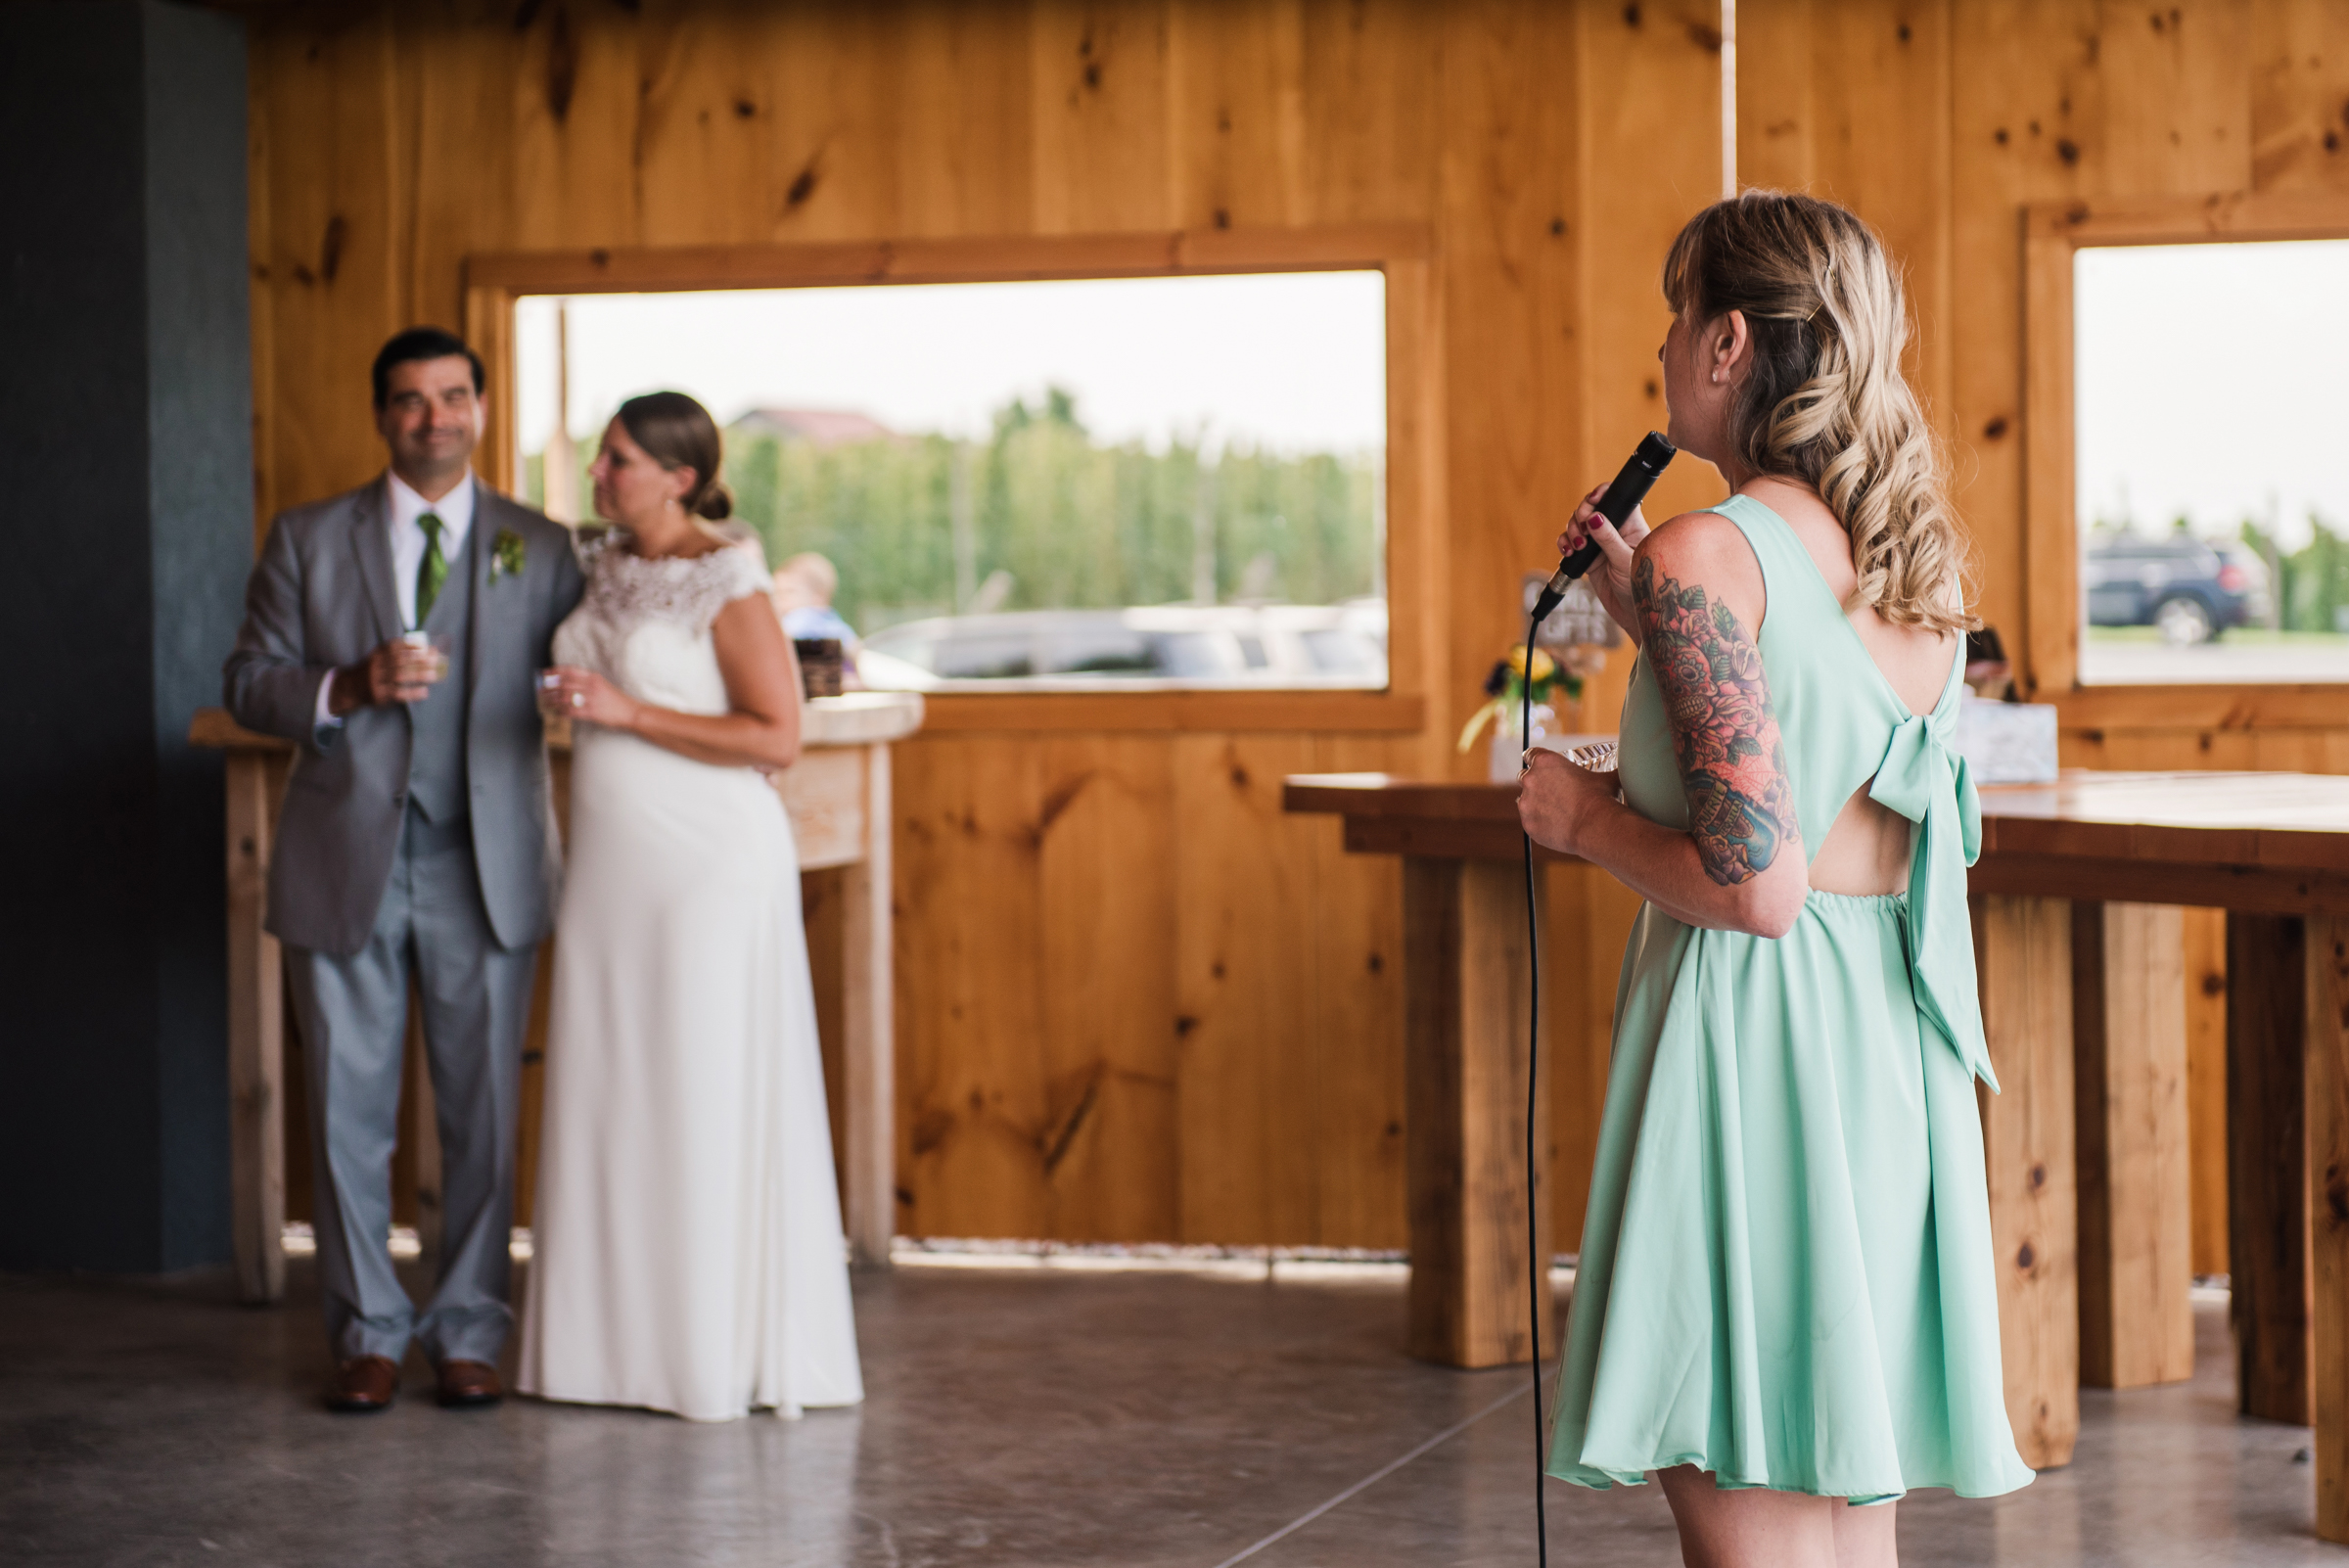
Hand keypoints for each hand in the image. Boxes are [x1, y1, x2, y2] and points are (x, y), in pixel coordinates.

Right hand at [330, 638, 442, 713]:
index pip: (394, 647)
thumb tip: (425, 649)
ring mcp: (376, 681)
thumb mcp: (379, 658)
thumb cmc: (373, 671)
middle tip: (435, 660)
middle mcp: (375, 666)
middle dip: (419, 660)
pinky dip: (412, 693)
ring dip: (418, 675)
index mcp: (377, 654)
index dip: (411, 646)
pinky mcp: (378, 695)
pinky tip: (424, 692)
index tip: (427, 647)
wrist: (350, 688)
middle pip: (399, 661)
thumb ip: (396, 653)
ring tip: (434, 675)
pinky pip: (397, 693)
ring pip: (399, 676)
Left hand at [541, 665, 640, 730]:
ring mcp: (591, 699)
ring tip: (546, 703)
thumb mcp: (602, 684)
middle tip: (541, 691)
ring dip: (553, 701)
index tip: (545, 673)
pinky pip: (572, 711)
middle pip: (565, 684)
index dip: (555, 671)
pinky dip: (562, 712)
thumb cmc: (615, 699)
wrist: (630, 712)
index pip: (570, 671)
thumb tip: (566, 682)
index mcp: (594, 677)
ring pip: (565, 698)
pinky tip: (557, 713)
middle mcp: (591, 686)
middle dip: (550, 688)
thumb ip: (587, 682)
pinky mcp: (592, 712)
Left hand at [1516, 748, 1617, 856]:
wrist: (1596, 826)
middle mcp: (1531, 779)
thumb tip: (1629, 763)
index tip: (1542, 768)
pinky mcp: (1527, 823)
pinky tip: (1554, 826)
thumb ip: (1612, 767)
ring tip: (1554, 812)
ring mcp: (1526, 802)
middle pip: (1524, 776)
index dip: (1536, 761)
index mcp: (1545, 761)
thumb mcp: (1607, 777)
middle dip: (1534, 783)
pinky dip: (1539, 823)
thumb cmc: (1602, 798)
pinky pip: (1529, 821)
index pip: (1530, 754)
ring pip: (1524, 800)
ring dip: (1534, 804)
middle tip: (1550, 792)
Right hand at [1555, 483, 1650, 640]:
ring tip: (1577, 545)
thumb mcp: (1625, 561)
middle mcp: (1615, 531)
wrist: (1634, 612)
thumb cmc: (1641, 587)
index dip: (1602, 494)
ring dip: (1572, 530)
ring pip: (1578, 524)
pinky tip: (1568, 551)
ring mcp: (1600, 544)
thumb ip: (1609, 539)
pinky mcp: (1588, 557)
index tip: (1592, 501)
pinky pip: (1571, 543)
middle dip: (1581, 514)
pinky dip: (1565, 543)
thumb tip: (1596, 518)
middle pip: (1592, 509)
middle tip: (1582, 528)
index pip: (1616, 499)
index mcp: (1631, 525)